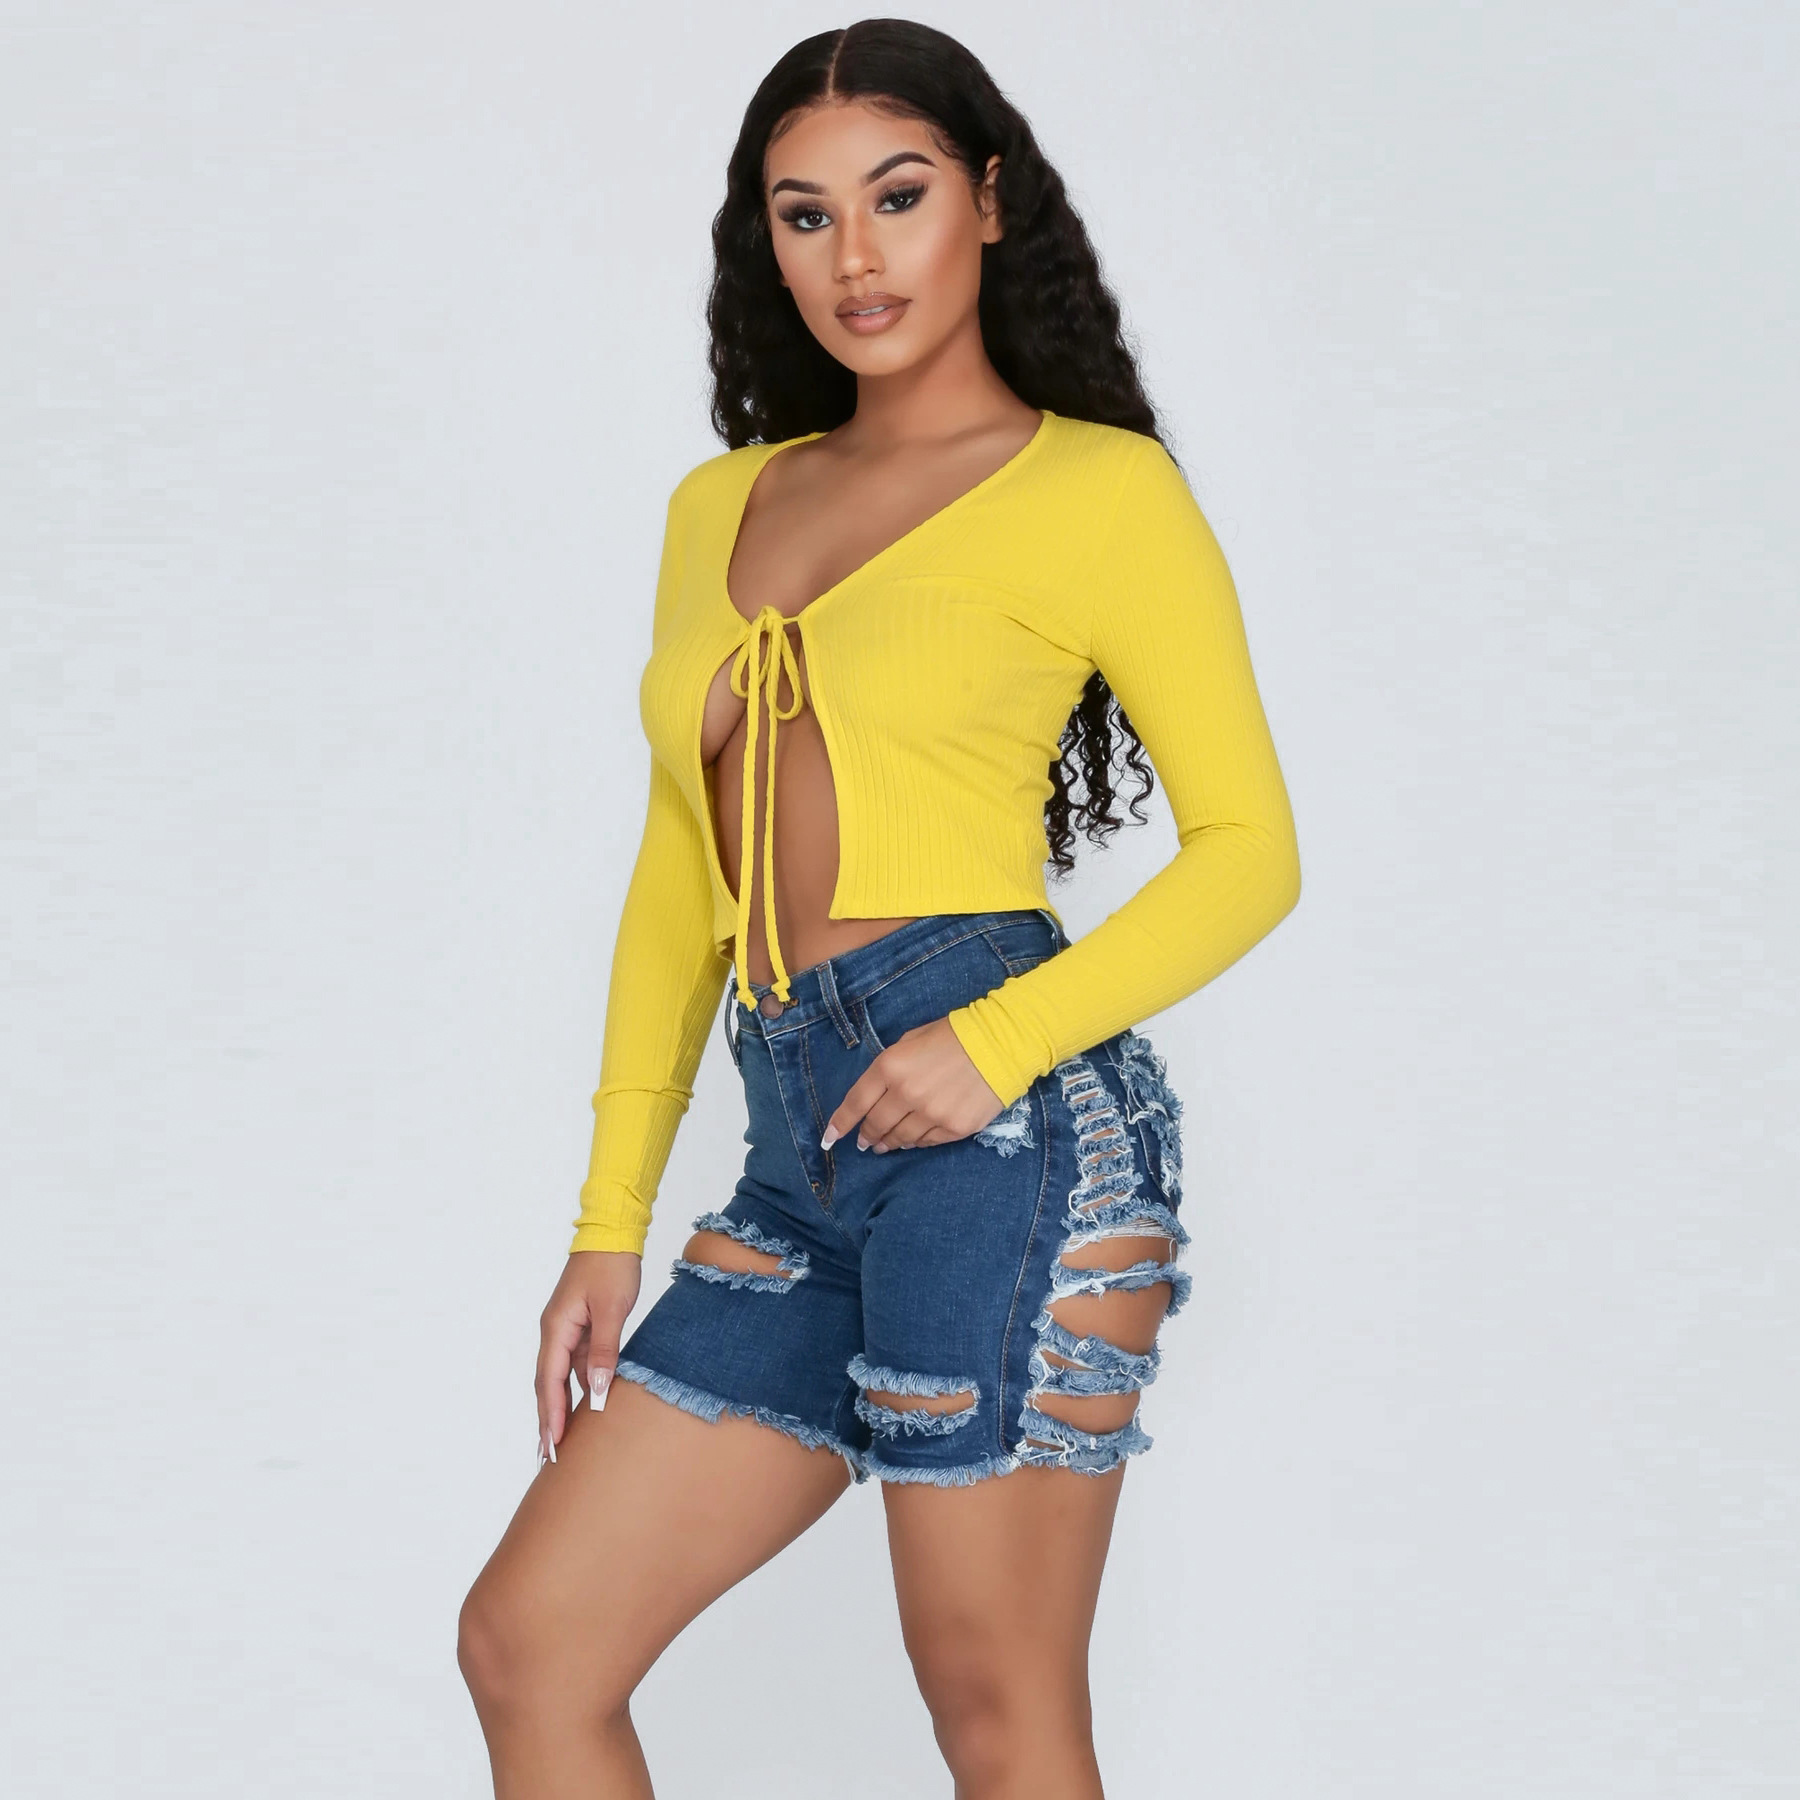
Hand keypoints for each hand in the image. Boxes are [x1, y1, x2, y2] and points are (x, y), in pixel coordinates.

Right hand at [535, 1250, 641, 1464]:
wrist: (614, 1234)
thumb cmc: (611, 1266)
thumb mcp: (612, 1309)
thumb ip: (604, 1351)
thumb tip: (598, 1391)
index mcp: (556, 1327)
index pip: (549, 1380)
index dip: (551, 1414)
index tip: (552, 1445)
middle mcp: (556, 1331)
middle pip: (548, 1384)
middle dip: (549, 1420)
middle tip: (548, 1457)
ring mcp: (568, 1330)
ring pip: (562, 1376)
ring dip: (562, 1407)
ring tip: (563, 1442)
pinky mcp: (582, 1327)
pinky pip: (578, 1364)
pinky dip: (580, 1387)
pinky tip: (588, 1406)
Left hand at [821, 1015, 1005, 1153]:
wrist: (1001, 1042)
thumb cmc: (953, 1034)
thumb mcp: (911, 1039)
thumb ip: (891, 1067)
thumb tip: (879, 1093)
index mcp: (891, 1066)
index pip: (856, 1103)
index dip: (840, 1123)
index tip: (830, 1139)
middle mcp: (907, 1094)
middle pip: (876, 1125)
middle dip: (866, 1136)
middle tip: (865, 1143)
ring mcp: (931, 1114)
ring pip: (900, 1138)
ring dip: (890, 1143)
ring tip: (886, 1144)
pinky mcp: (954, 1128)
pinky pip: (927, 1142)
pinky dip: (917, 1142)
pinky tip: (914, 1140)